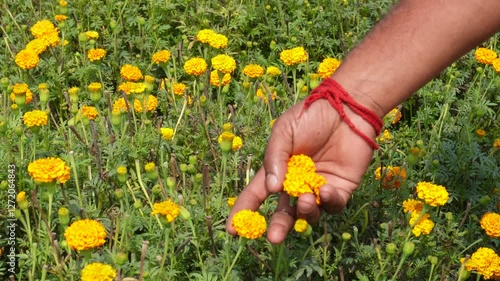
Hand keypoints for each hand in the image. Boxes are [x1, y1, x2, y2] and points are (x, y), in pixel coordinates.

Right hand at [226, 98, 377, 243]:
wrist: (346, 108)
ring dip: (305, 212)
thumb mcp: (284, 132)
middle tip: (274, 238)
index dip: (245, 212)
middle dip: (278, 227)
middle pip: (284, 213)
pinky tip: (325, 189)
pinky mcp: (341, 189)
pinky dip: (328, 202)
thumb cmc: (311, 115)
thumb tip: (272, 190)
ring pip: (308, 214)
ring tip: (305, 201)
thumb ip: (275, 158)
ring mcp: (318, 187)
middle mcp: (297, 183)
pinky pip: (333, 206)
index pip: (257, 195)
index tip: (233, 230)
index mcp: (278, 170)